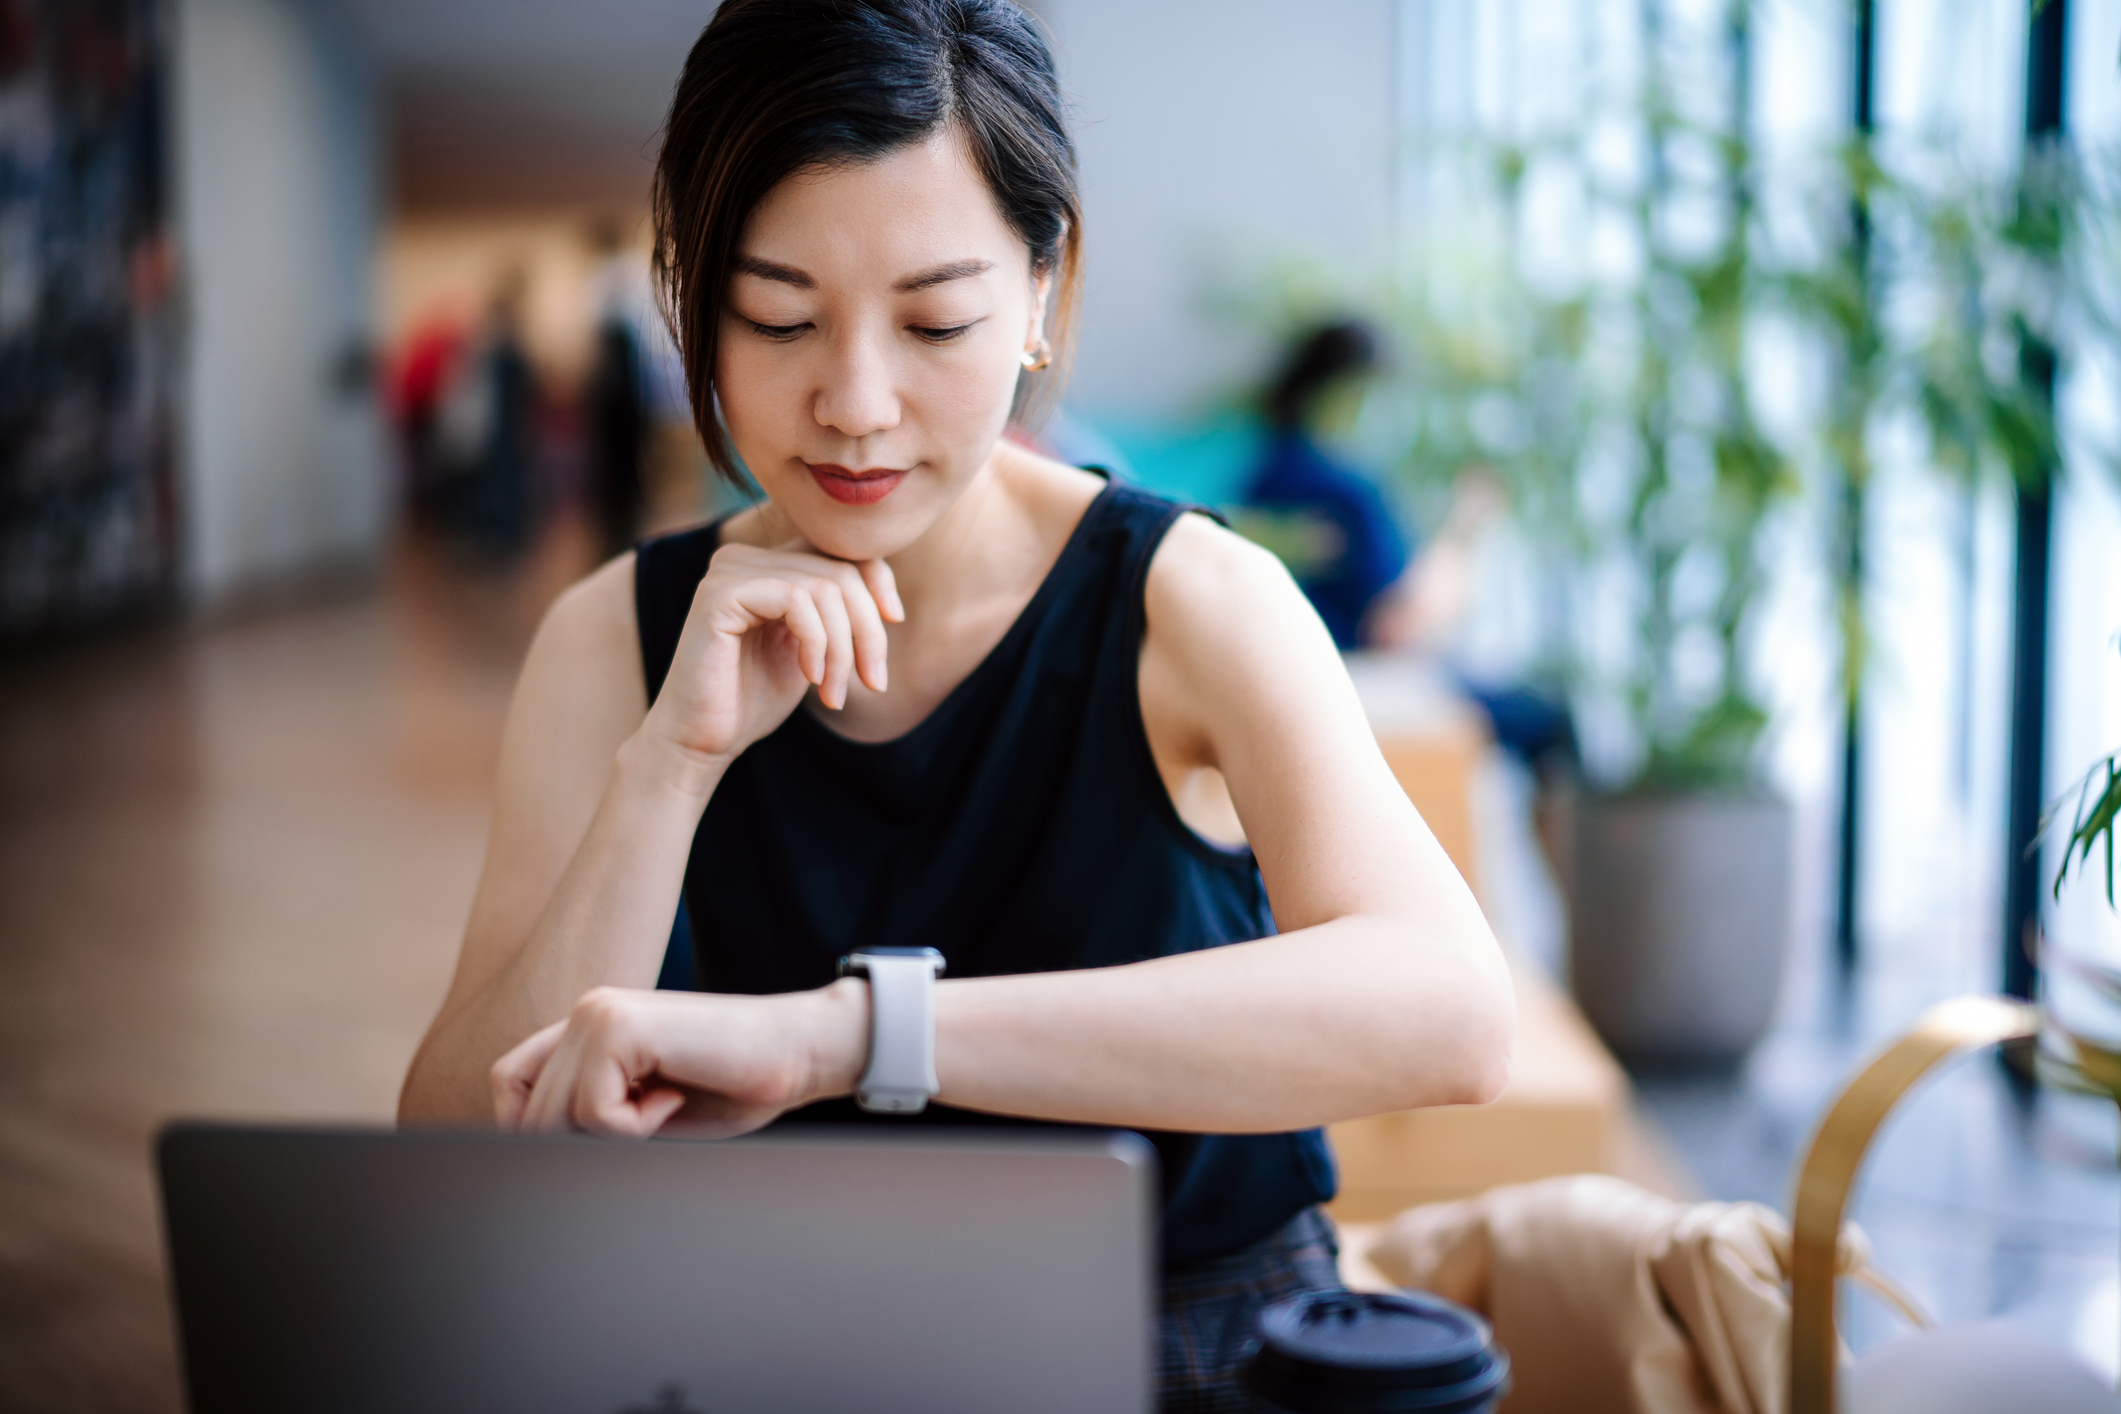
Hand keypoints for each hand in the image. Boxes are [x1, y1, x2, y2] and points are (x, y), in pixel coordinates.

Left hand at [491, 983, 866, 1138]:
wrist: (798, 1052)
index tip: (592, 1148)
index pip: (511, 1086)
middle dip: (577, 1144)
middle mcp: (586, 1012)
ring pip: (555, 1116)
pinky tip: (673, 1099)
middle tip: (645, 1128)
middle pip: (527, 1112)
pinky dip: (634, 1127)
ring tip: (663, 1110)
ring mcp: (599, 1014)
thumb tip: (527, 1160)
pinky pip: (592, 1110)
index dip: (530, 1130)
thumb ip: (590, 1112)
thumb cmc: (733, 1085)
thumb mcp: (643, 1106)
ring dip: (609, 1136)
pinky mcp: (621, 1028)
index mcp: (589, 1027)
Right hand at [642, 540, 903, 771]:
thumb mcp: (812, 651)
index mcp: (767, 566)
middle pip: (840, 571)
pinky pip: (796, 600)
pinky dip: (817, 643)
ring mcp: (729, 570)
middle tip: (873, 682)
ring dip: (843, 648)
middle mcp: (745, 558)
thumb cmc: (752, 701)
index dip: (878, 580)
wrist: (701, 740)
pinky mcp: (720, 593)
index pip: (840, 550)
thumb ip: (837, 616)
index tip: (895, 622)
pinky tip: (810, 677)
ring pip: (824, 588)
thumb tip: (888, 602)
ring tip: (833, 694)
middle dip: (868, 631)